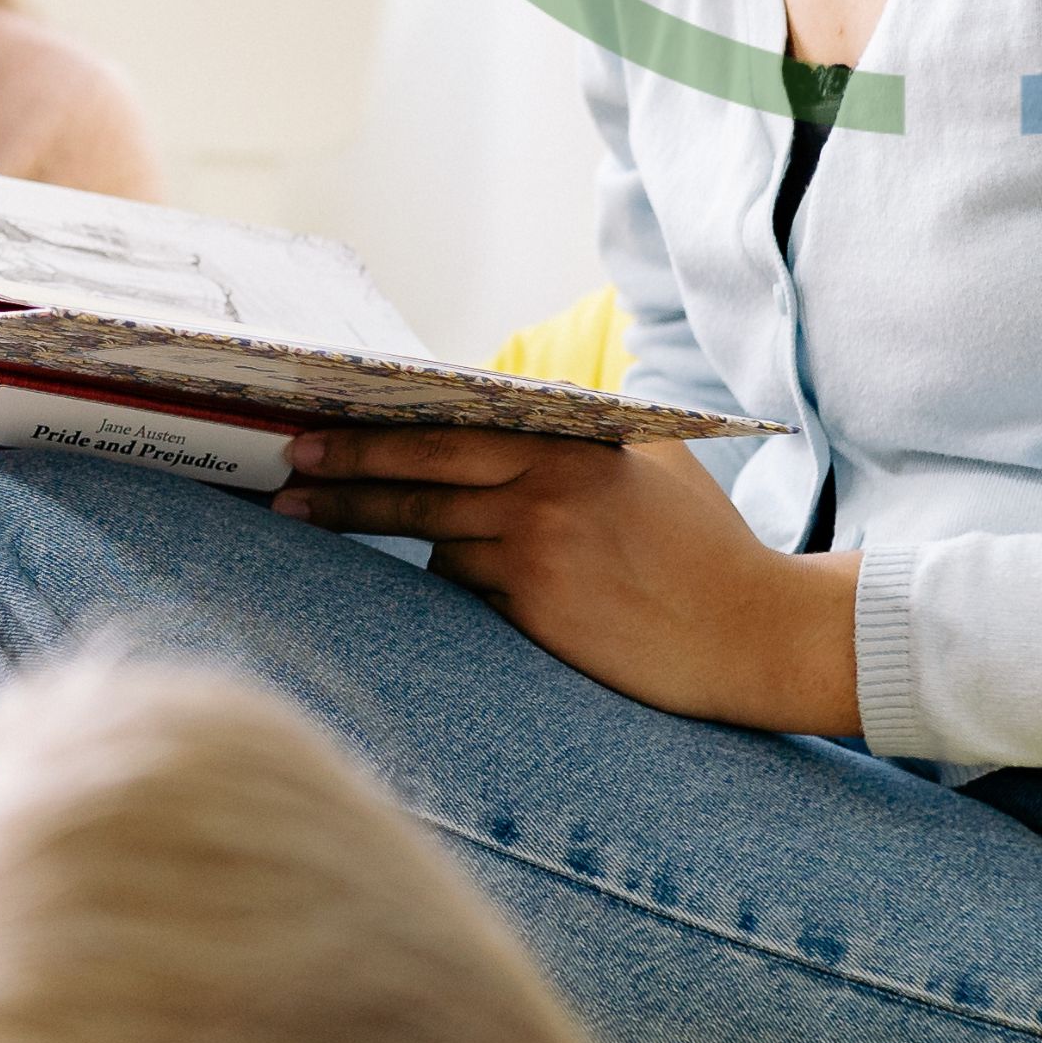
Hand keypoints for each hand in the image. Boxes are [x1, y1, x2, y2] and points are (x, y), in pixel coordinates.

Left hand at [269, 430, 856, 735]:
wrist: (756, 634)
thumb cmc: (709, 550)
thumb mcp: (656, 465)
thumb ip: (589, 437)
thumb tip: (523, 407)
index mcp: (572, 448)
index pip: (449, 431)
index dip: (377, 433)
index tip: (318, 431)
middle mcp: (547, 493)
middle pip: (418, 480)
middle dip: (341, 479)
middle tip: (286, 478)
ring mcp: (537, 554)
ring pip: (435, 541)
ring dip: (395, 534)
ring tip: (318, 522)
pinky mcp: (536, 612)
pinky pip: (468, 593)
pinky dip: (463, 586)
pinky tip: (473, 587)